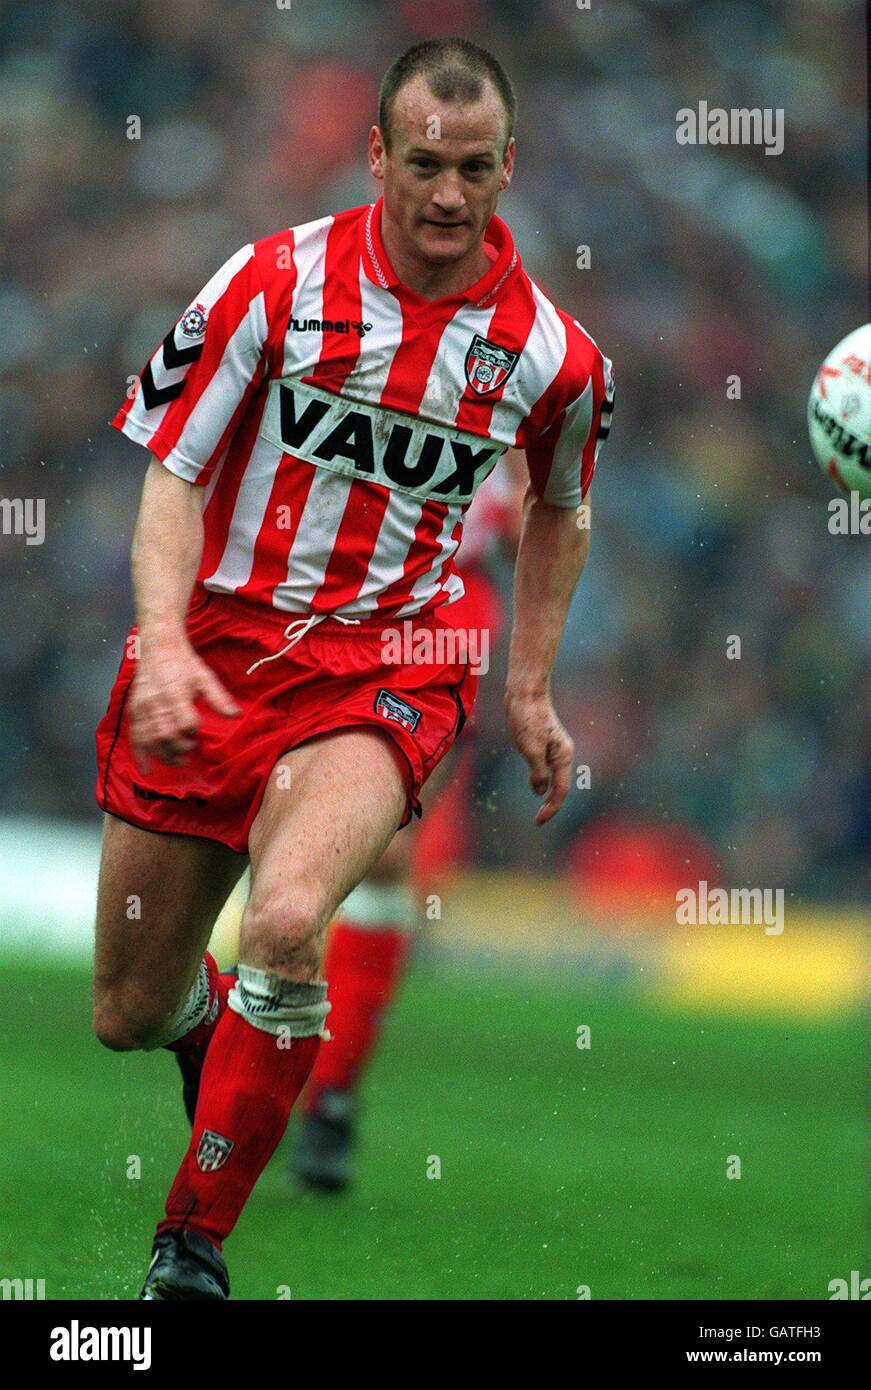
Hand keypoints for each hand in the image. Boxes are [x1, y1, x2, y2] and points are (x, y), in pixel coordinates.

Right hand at [128, 636, 239, 771]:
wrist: (158, 648)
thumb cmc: (184, 663)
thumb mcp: (205, 677)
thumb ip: (219, 698)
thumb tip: (236, 715)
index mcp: (176, 693)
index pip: (185, 721)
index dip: (193, 731)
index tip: (198, 732)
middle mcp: (156, 703)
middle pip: (166, 735)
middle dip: (180, 748)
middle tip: (191, 750)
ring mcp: (142, 708)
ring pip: (150, 740)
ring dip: (165, 755)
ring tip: (179, 761)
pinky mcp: (134, 712)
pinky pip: (134, 737)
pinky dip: (140, 756)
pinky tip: (147, 769)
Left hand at [504, 687, 574, 825]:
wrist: (524, 692)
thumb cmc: (527, 718)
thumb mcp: (530, 750)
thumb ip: (538, 773)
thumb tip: (541, 792)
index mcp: (562, 756)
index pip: (560, 790)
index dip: (551, 808)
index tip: (538, 821)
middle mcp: (561, 753)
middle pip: (559, 786)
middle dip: (551, 804)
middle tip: (538, 821)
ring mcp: (553, 748)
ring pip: (552, 777)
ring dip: (546, 792)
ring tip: (538, 807)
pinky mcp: (543, 742)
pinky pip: (544, 767)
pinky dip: (540, 778)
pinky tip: (534, 783)